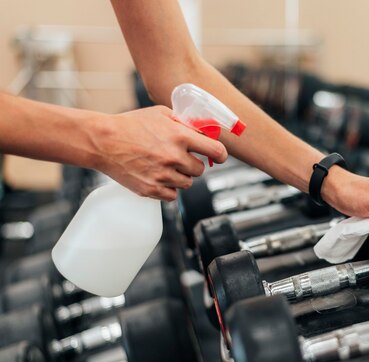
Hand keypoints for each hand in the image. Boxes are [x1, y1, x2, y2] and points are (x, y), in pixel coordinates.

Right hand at [92, 105, 226, 200]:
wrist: (103, 141)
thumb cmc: (131, 124)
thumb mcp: (161, 114)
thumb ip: (184, 123)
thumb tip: (204, 131)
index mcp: (180, 136)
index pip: (216, 151)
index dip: (220, 155)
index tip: (219, 156)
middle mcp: (174, 157)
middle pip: (200, 170)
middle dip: (192, 164)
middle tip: (179, 157)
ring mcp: (163, 175)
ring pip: (187, 183)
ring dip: (180, 176)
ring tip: (164, 165)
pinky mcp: (152, 190)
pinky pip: (173, 195)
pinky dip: (168, 188)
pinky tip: (158, 176)